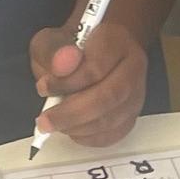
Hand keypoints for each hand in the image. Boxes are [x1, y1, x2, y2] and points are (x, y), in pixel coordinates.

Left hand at [28, 17, 145, 148]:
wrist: (98, 50)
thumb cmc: (71, 47)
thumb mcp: (52, 40)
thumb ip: (53, 51)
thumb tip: (60, 66)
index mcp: (115, 41)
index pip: (96, 68)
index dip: (67, 83)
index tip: (43, 87)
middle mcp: (133, 67)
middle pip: (109, 97)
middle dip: (72, 114)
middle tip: (45, 121)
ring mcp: (137, 93)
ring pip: (113, 119)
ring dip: (78, 127)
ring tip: (55, 124)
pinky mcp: (133, 114)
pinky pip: (115, 134)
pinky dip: (90, 138)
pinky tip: (72, 131)